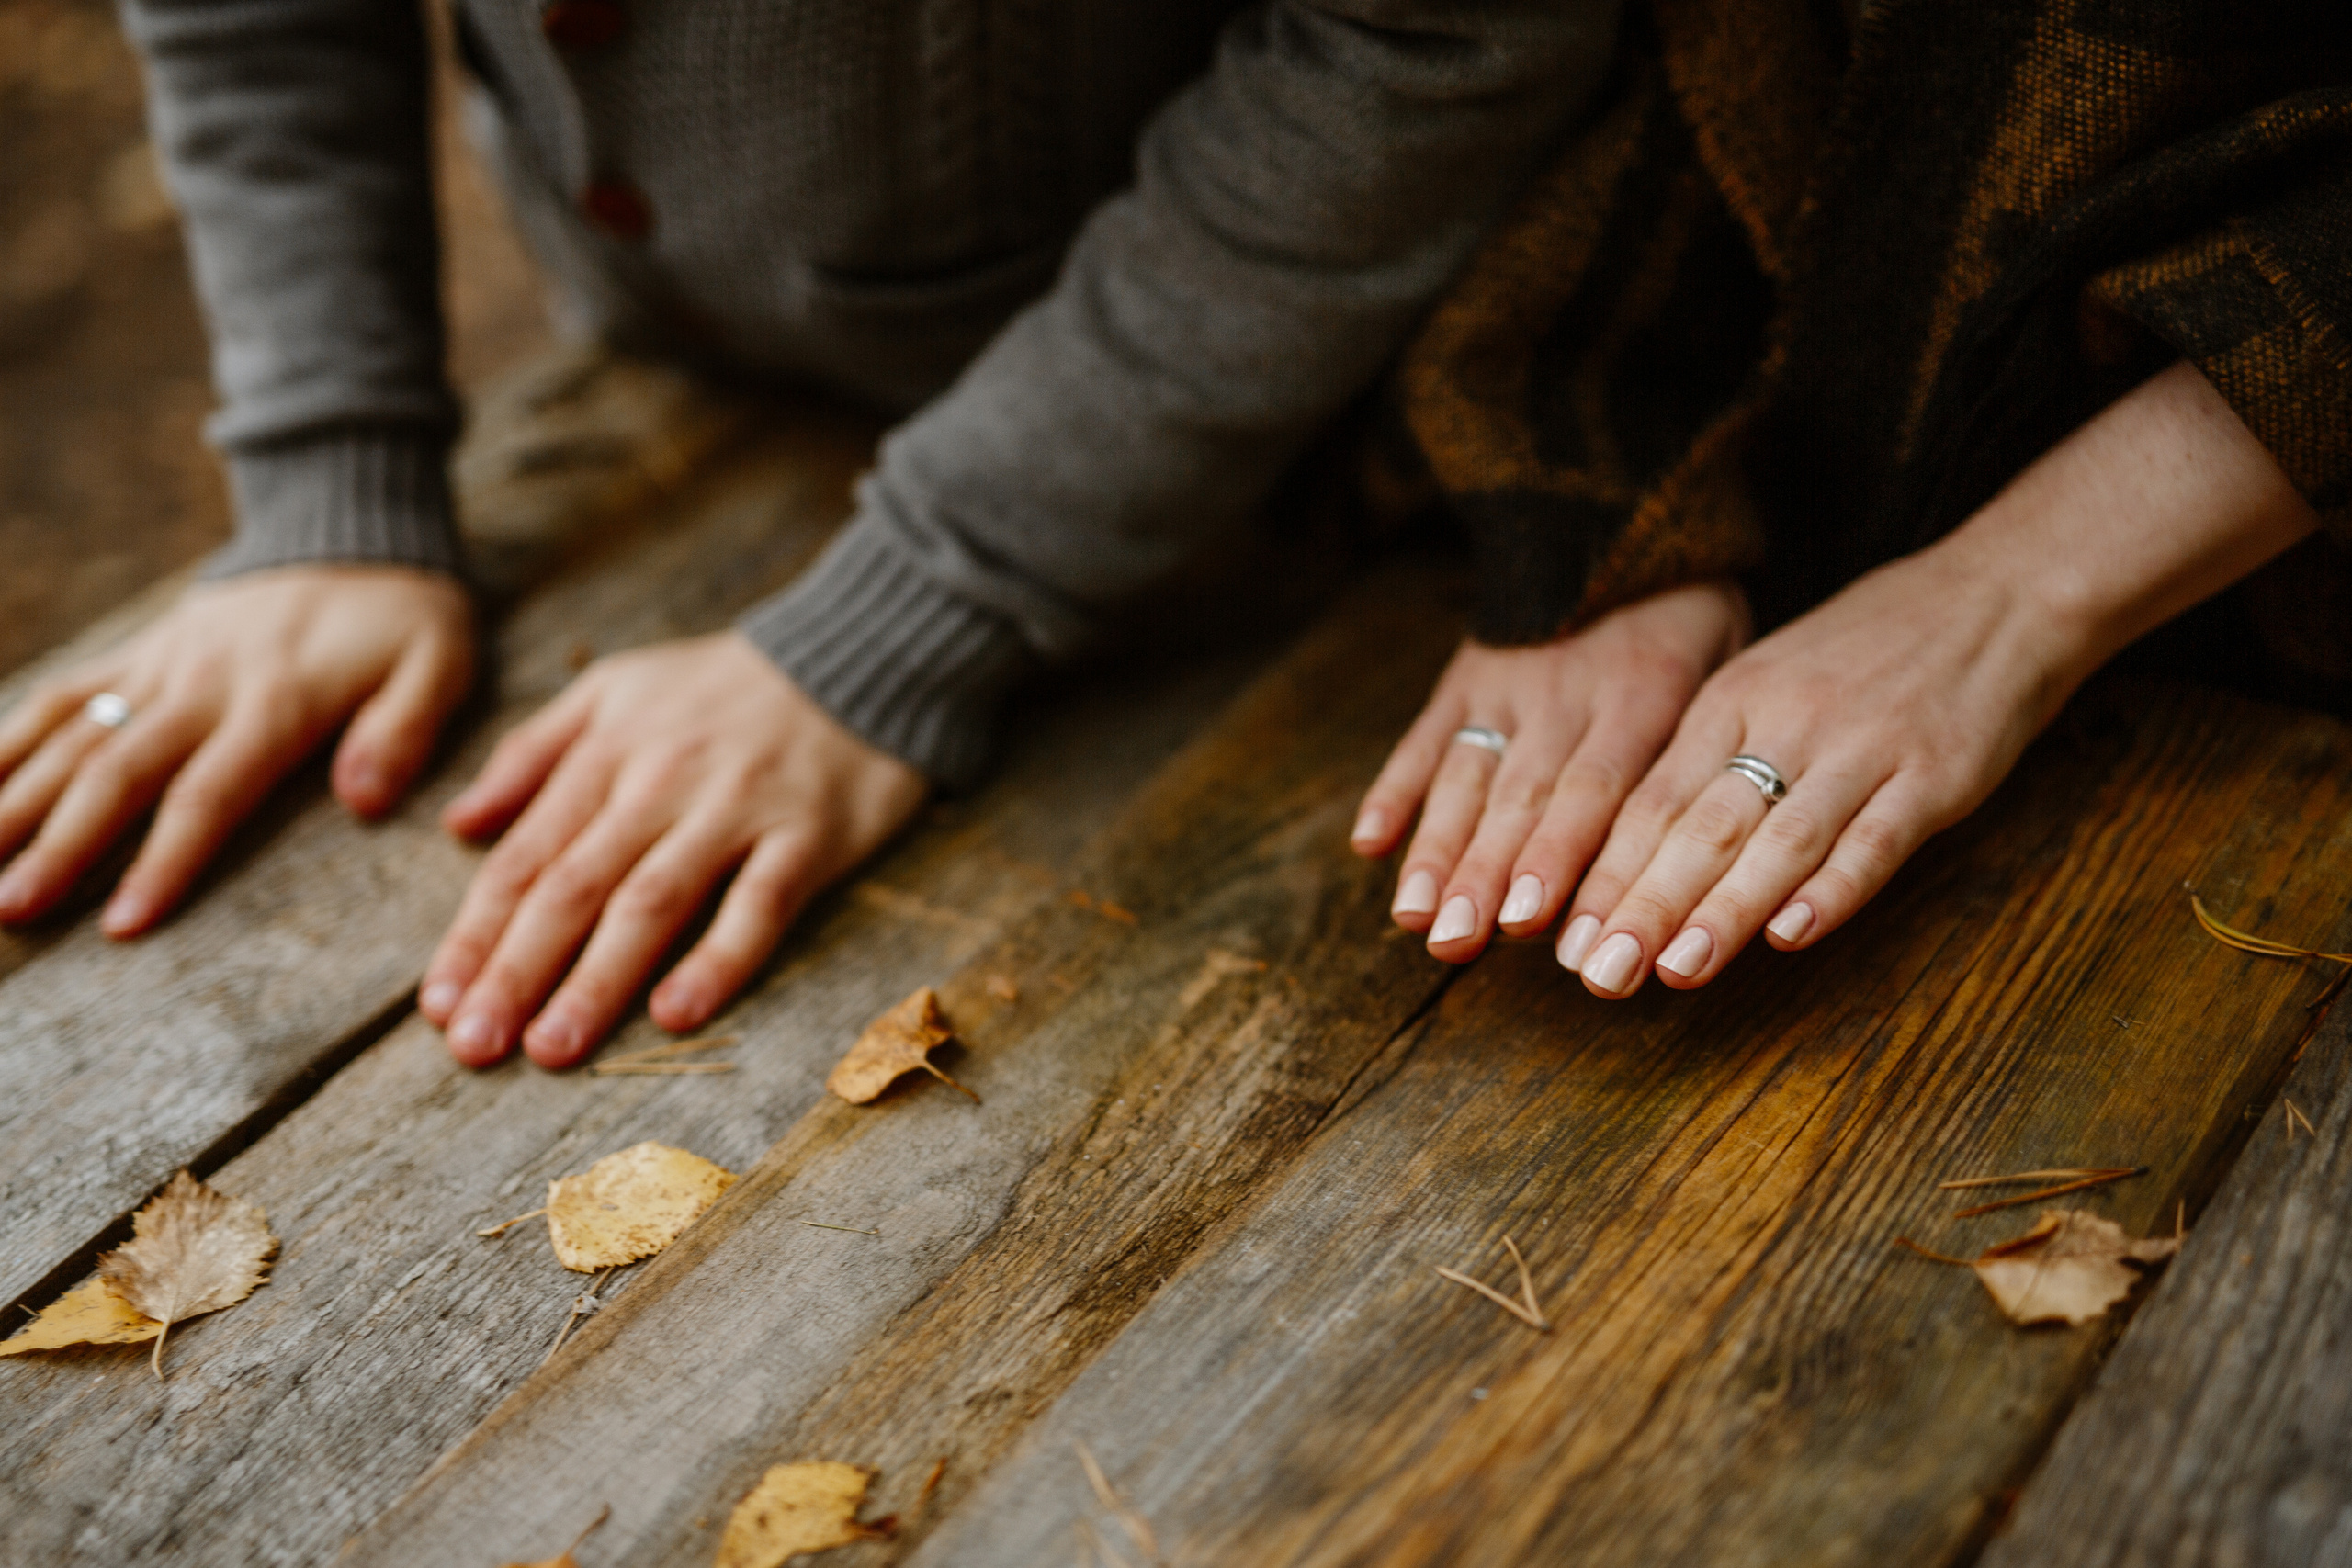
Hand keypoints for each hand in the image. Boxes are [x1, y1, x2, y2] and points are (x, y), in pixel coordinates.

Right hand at [0, 565, 474, 932]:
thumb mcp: (438, 665)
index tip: (122, 925)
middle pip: (117, 771)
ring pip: (72, 736)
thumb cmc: (406, 614)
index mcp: (275, 700)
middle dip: (61, 843)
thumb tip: (366, 803)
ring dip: (15, 797)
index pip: (208, 792)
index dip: (164, 859)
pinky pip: (66, 696)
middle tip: (13, 909)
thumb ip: (402, 732)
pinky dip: (9, 737)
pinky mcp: (140, 653)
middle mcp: (201, 684)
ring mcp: (160, 666)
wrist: (352, 529)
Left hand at [418, 631, 928, 1068]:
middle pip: (573, 887)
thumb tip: (459, 825)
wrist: (858, 657)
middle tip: (475, 1047)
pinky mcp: (807, 836)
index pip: (525, 856)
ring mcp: (735, 810)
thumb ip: (534, 752)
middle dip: (516, 971)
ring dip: (596, 979)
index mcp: (608, 751)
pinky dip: (718, 959)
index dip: (476, 933)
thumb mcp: (614, 689)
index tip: (438, 1006)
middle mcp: (661, 783)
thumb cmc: (725, 685)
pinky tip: (677, 1013)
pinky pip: (758, 904)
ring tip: (552, 1048)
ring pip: (652, 902)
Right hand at [1350, 580, 1749, 961]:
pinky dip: (1394, 789)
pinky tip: (1369, 844)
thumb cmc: (1690, 622)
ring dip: (1437, 849)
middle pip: (1521, 794)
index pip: (1597, 787)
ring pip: (1467, 774)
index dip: (1558, 854)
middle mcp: (1566, 693)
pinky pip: (1425, 738)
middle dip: (1485, 871)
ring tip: (1415, 917)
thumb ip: (1703, 757)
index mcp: (1643, 694)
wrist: (1619, 525)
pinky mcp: (1464, 678)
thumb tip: (1700, 865)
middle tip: (1457, 938)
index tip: (1527, 920)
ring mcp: (1506, 686)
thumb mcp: (1729, 670)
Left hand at [1561, 361, 2319, 997]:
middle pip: (1699, 827)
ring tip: (1674, 970)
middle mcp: (1786, 722)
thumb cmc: (1867, 652)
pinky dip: (1832, 889)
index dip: (1607, 875)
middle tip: (1597, 975)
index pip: (1652, 801)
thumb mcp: (1769, 681)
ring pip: (1778, 839)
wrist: (1996, 591)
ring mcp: (1861, 748)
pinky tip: (1792, 935)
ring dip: (1723, 910)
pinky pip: (1875, 838)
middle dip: (1643, 906)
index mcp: (1733, 701)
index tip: (1564, 942)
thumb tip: (1637, 855)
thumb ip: (1712, 760)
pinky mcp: (1934, 774)